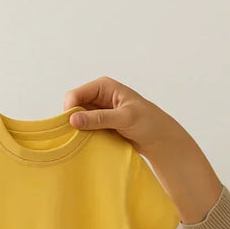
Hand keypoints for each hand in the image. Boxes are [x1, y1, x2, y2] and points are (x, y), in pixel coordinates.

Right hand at [62, 76, 180, 157]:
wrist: (159, 139)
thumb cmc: (148, 123)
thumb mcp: (124, 119)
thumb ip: (99, 118)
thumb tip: (74, 119)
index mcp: (103, 86)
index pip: (75, 95)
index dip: (70, 110)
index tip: (72, 127)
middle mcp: (98, 96)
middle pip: (73, 107)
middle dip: (73, 120)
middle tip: (79, 136)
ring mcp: (98, 110)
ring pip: (77, 119)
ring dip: (79, 130)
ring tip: (87, 140)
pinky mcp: (100, 124)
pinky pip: (85, 128)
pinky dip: (85, 135)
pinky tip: (91, 142)